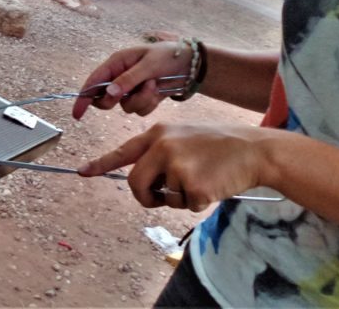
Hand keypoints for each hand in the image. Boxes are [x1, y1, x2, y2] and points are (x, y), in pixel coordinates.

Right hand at [71, 42, 191, 119]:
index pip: (93, 82)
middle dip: (117, 100)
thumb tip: (108, 94)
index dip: (83, 99)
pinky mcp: (142, 98)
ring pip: (125, 107)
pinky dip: (149, 103)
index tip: (77, 115)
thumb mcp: (147, 65)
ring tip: (154, 85)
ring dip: (140, 100)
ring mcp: (131, 89)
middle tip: (131, 92)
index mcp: (116, 63)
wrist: (190, 64)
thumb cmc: (167, 56)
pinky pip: (139, 110)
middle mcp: (120, 77)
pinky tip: (158, 91)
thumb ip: (127, 80)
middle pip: (105, 100)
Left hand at [77, 122, 276, 210]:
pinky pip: (185, 205)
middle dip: (145, 196)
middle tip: (162, 197)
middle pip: (135, 183)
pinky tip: (214, 185)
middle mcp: (162, 146)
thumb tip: (145, 179)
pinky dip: (198, 202)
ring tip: (204, 178)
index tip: (82, 171)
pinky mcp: (192, 185)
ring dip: (180, 197)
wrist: (255, 150)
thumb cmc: (222, 145)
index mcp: (159, 132)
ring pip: (164, 197)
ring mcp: (176, 166)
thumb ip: (162, 151)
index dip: (102, 163)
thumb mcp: (186, 136)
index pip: (123, 151)